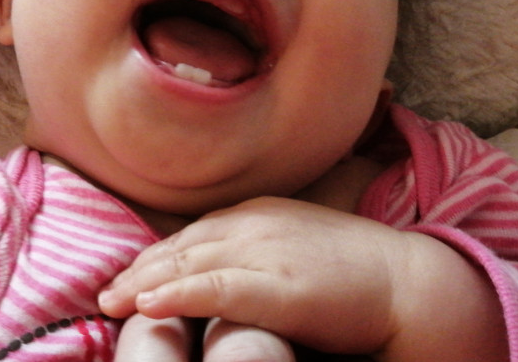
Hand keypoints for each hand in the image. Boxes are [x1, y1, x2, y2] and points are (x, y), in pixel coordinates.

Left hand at [99, 197, 416, 354]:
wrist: (411, 282)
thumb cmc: (357, 270)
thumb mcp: (294, 245)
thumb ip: (255, 250)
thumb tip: (218, 272)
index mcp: (257, 213)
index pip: (191, 234)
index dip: (154, 257)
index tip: (126, 277)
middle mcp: (254, 225)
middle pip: (181, 247)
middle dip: (139, 271)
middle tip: (106, 293)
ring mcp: (266, 253)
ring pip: (189, 265)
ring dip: (144, 284)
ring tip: (110, 301)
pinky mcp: (280, 287)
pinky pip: (218, 289)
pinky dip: (179, 294)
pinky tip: (149, 305)